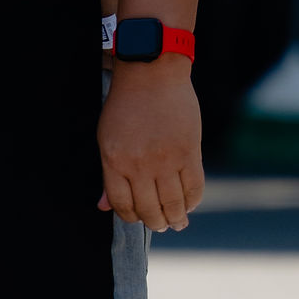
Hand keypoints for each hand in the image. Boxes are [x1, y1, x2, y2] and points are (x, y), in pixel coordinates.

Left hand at [98, 53, 204, 233]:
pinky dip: (192, 201)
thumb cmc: (126, 104)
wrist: (152, 73)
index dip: (131, 217)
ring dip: (176, 218)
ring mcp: (166, 160)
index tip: (137, 218)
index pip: (122, 205)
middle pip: (149, 209)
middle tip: (161, 225)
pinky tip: (189, 204)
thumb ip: (108, 175)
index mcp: (114, 161)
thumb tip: (104, 207)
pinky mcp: (189, 152)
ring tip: (177, 221)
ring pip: (173, 203)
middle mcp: (140, 165)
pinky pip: (194, 187)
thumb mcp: (107, 138)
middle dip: (156, 222)